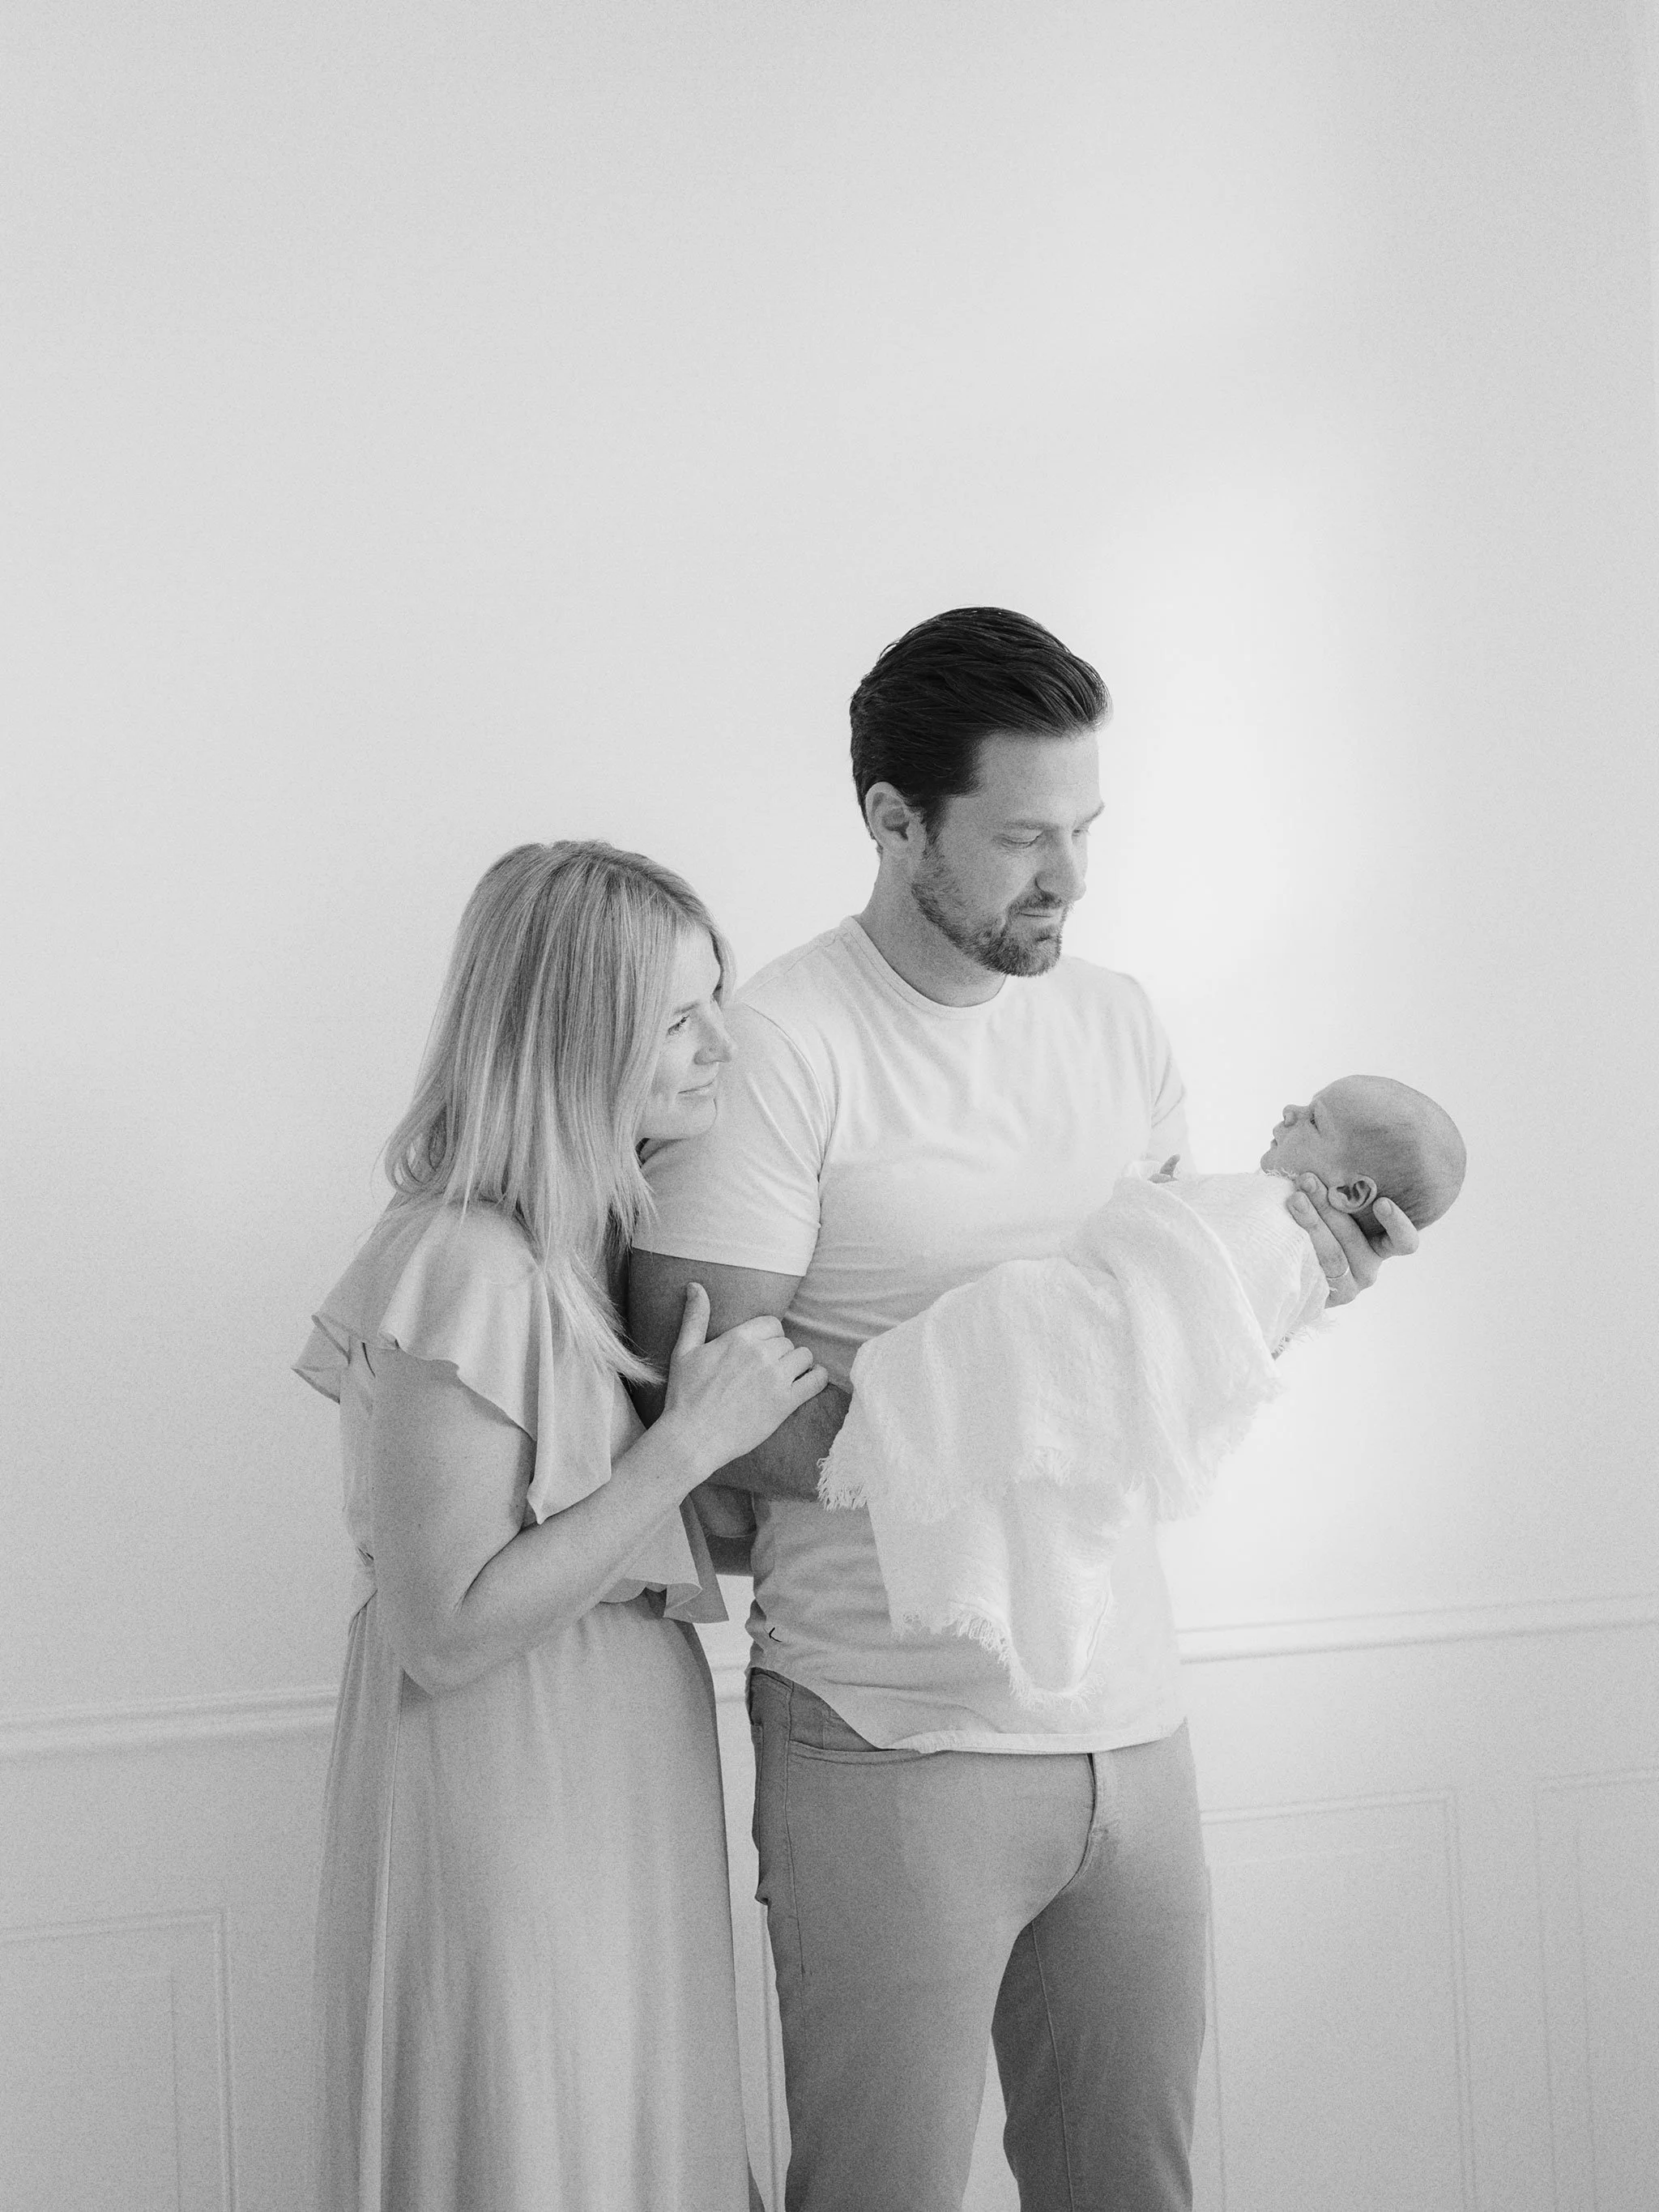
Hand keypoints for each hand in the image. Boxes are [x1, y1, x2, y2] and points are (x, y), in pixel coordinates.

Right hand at [662, 1283, 829, 1471]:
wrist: (693, 1438)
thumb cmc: (684, 1396)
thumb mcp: (684, 1351)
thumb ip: (695, 1317)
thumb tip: (695, 1285)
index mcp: (739, 1338)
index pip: (772, 1323)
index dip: (768, 1336)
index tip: (760, 1349)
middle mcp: (761, 1354)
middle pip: (787, 1341)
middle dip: (779, 1353)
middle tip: (767, 1369)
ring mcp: (776, 1379)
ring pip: (803, 1356)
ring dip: (797, 1365)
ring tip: (786, 1376)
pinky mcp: (786, 1403)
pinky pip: (816, 1381)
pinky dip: (817, 1378)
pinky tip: (810, 1379)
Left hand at [1287, 1174, 1418, 1306]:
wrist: (1285, 1263)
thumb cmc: (1315, 1220)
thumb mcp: (1332, 1203)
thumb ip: (1339, 1187)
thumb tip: (1327, 1139)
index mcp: (1381, 1243)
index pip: (1403, 1241)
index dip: (1396, 1224)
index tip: (1381, 1202)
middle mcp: (1368, 1265)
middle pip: (1354, 1238)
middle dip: (1328, 1206)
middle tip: (1307, 1179)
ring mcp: (1346, 1283)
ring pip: (1333, 1256)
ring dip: (1312, 1223)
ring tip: (1294, 1199)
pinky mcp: (1323, 1296)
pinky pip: (1315, 1272)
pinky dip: (1303, 1248)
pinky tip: (1291, 1231)